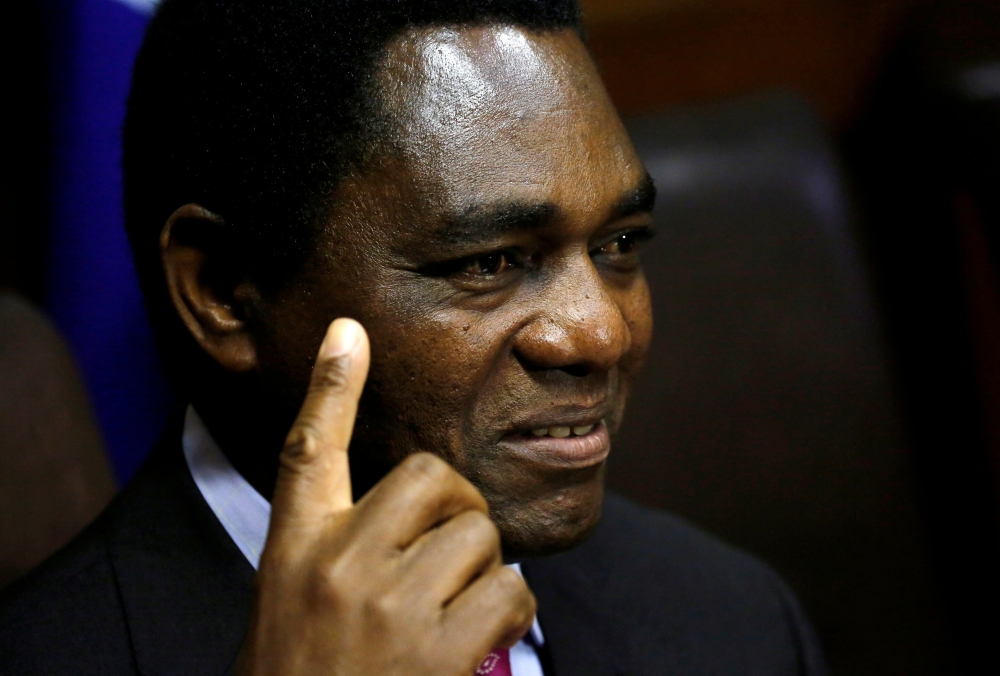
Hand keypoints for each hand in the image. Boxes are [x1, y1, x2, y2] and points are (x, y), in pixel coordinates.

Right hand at [235, 318, 535, 675]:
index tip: (350, 330)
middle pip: (433, 479)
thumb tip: (408, 496)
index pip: (308, 449)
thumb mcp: (294, 601)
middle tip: (447, 553)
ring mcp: (387, 607)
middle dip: (456, 509)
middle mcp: (336, 566)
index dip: (330, 385)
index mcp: (294, 549)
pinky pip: (509, 590)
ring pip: (479, 536)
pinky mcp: (436, 652)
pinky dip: (509, 609)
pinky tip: (476, 639)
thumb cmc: (306, 673)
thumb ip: (336, 542)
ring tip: (450, 611)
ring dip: (481, 569)